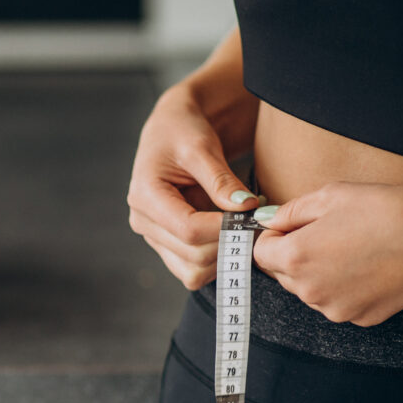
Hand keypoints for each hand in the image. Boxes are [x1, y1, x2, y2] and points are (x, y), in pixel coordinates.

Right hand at [128, 86, 259, 289]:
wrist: (172, 130)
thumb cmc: (183, 131)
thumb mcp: (202, 147)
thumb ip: (221, 180)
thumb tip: (246, 208)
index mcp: (144, 196)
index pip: (188, 229)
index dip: (225, 229)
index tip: (255, 217)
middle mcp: (143, 222)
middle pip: (192, 255)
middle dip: (231, 244)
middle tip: (259, 224)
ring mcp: (154, 236)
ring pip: (193, 272)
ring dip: (225, 258)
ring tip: (246, 230)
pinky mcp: (168, 245)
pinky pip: (194, 270)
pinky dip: (218, 261)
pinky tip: (233, 236)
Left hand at [253, 181, 402, 325]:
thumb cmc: (385, 210)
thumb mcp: (329, 197)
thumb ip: (289, 212)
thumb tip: (267, 220)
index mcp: (294, 258)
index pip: (260, 253)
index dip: (272, 237)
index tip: (290, 227)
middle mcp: (309, 290)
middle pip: (281, 274)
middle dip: (292, 255)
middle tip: (326, 234)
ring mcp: (334, 308)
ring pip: (308, 290)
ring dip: (316, 273)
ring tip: (349, 249)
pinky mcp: (358, 318)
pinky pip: (335, 302)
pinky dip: (341, 287)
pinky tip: (365, 267)